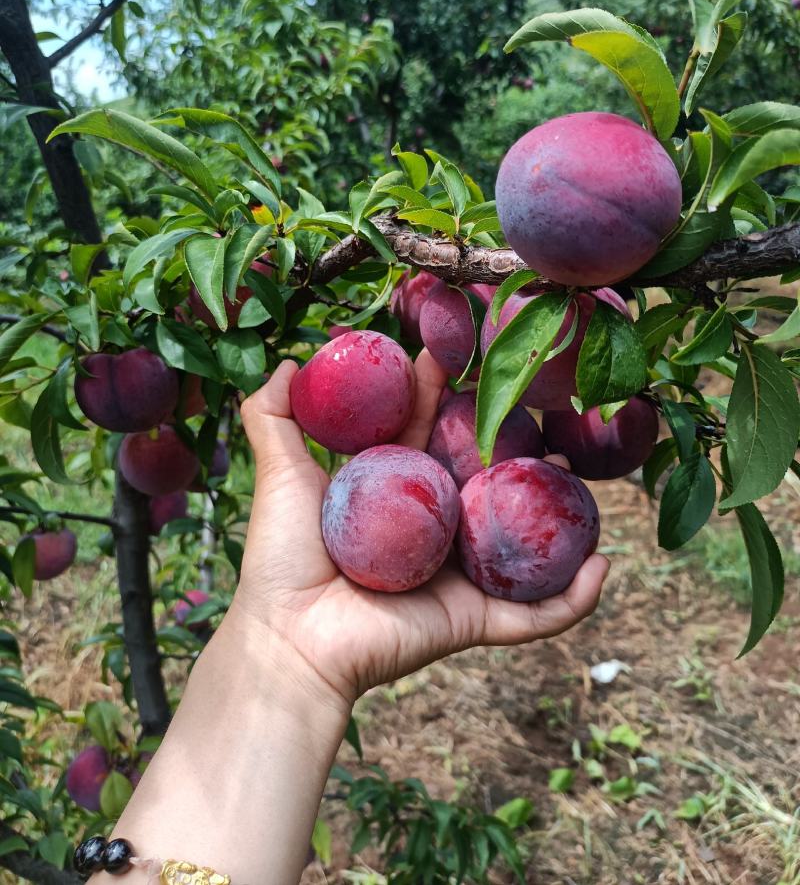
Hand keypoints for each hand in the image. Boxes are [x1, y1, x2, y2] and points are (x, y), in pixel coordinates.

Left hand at [232, 351, 609, 708]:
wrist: (290, 638)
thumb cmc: (281, 556)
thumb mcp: (278, 474)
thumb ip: (272, 415)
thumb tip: (290, 363)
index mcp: (393, 493)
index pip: (429, 431)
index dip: (445, 392)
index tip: (463, 352)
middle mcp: (431, 528)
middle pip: (481, 475)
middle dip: (510, 437)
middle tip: (537, 398)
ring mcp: (457, 574)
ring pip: (520, 536)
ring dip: (556, 507)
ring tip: (577, 466)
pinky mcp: (473, 618)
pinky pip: (536, 612)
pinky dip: (575, 597)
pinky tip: (603, 564)